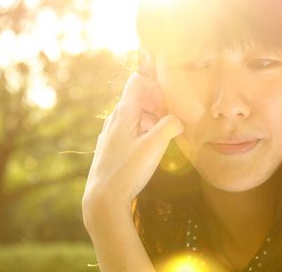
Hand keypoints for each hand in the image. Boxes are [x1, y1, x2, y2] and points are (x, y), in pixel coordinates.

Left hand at [82, 72, 183, 213]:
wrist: (103, 199)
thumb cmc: (127, 171)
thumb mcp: (154, 146)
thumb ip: (169, 126)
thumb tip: (178, 121)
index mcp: (123, 113)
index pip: (138, 81)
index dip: (155, 88)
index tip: (166, 107)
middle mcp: (114, 119)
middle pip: (138, 98)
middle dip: (157, 106)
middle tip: (170, 123)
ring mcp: (110, 133)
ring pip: (134, 116)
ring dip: (151, 121)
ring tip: (163, 139)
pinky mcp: (110, 147)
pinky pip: (129, 131)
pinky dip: (142, 133)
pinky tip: (149, 151)